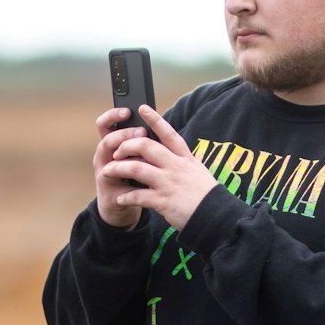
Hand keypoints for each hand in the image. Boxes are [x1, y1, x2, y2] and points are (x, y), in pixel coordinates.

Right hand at [91, 107, 147, 228]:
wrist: (122, 207)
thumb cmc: (134, 177)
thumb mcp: (139, 157)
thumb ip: (143, 143)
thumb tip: (157, 123)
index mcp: (112, 145)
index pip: (107, 124)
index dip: (114, 115)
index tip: (128, 110)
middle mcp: (104, 157)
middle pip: (106, 138)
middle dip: (124, 133)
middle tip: (141, 132)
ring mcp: (104, 174)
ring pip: (108, 159)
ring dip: (124, 154)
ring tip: (141, 154)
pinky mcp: (109, 192)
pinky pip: (117, 183)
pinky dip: (130, 181)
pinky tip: (142, 180)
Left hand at [99, 104, 219, 230]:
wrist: (216, 216)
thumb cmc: (205, 195)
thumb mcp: (197, 171)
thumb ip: (181, 161)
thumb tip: (168, 153)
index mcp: (185, 158)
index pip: (168, 133)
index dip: (154, 119)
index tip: (142, 108)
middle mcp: (176, 167)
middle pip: (146, 146)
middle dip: (126, 146)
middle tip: (116, 152)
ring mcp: (169, 183)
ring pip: (137, 168)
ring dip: (118, 169)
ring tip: (107, 172)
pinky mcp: (163, 201)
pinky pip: (138, 196)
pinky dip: (126, 197)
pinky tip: (120, 198)